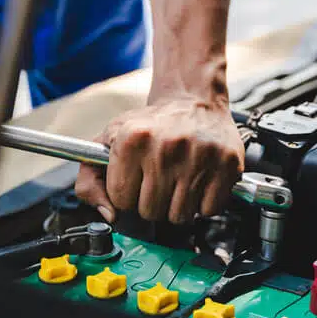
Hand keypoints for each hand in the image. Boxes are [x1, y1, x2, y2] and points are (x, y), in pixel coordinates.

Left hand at [75, 97, 243, 223]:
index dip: (126, 194)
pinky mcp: (227, 164)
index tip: (135, 179)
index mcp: (132, 139)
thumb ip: (89, 181)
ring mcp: (199, 156)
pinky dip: (203, 204)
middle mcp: (166, 146)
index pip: (121, 200)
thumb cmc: (150, 125)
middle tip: (159, 180)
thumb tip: (109, 215)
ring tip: (178, 181)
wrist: (193, 100)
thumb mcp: (108, 141)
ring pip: (179, 217)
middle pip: (150, 212)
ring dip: (177, 206)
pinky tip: (198, 182)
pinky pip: (208, 210)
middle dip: (152, 202)